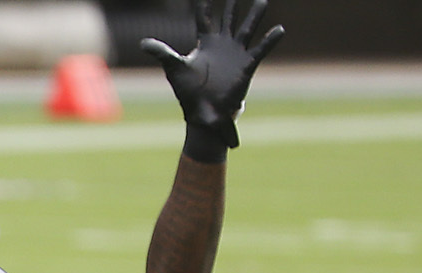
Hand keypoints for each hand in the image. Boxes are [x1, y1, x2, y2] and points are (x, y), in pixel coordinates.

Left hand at [144, 0, 283, 148]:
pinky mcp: (246, 65)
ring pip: (247, 29)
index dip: (205, 6)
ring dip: (254, 16)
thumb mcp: (174, 68)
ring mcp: (236, 54)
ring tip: (263, 2)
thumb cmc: (188, 93)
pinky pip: (260, 50)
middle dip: (233, 5)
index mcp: (205, 44)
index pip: (204, 19)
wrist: (203, 113)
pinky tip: (279, 30)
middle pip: (229, 19)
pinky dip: (270, 40)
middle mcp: (222, 45)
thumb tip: (143, 43)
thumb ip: (162, 53)